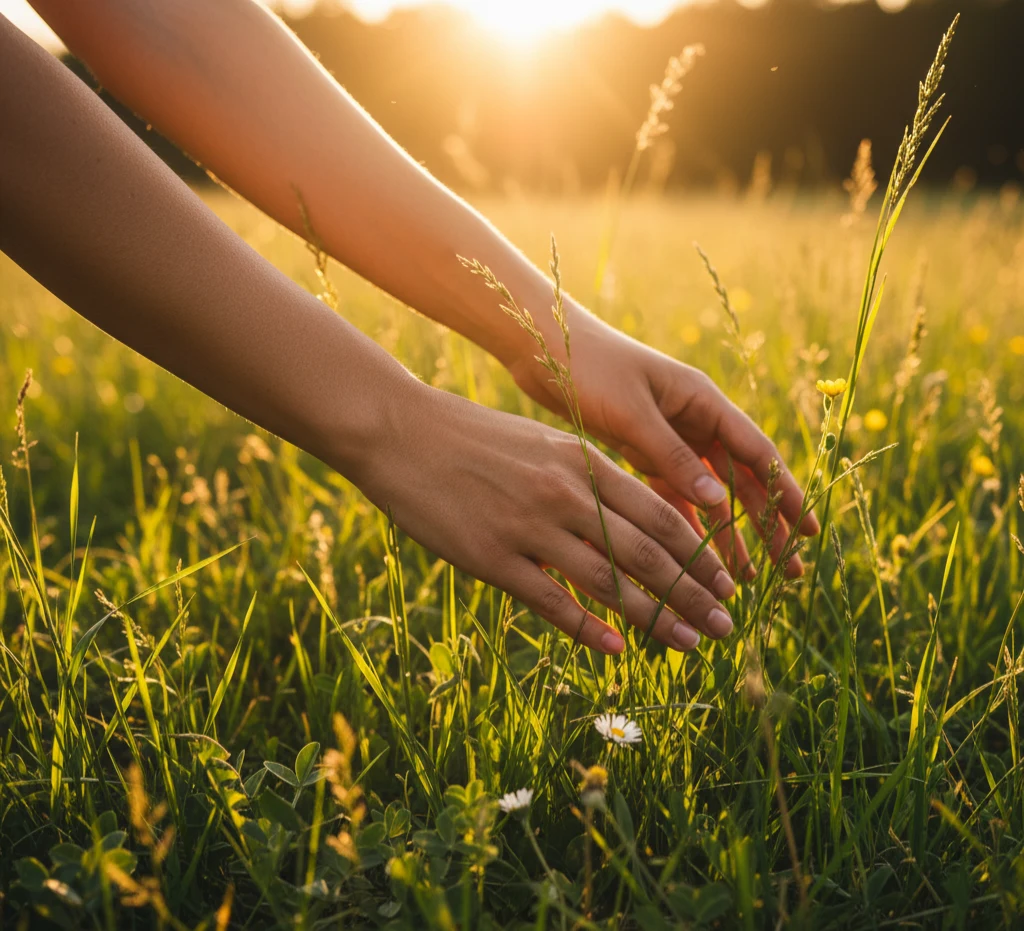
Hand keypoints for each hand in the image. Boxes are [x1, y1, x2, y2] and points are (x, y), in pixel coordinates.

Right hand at [350, 381, 739, 654]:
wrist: (402, 431)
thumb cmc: (473, 435)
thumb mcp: (541, 442)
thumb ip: (585, 478)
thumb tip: (624, 517)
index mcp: (583, 462)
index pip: (661, 514)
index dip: (700, 554)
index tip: (726, 582)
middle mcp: (566, 495)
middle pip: (648, 553)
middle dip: (694, 593)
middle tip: (727, 625)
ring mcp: (529, 528)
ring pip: (609, 583)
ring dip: (657, 618)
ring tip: (691, 645)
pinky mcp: (492, 558)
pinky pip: (552, 602)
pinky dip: (590, 629)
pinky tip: (618, 650)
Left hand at [506, 303, 819, 578]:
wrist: (541, 346)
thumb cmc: (589, 368)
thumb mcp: (632, 412)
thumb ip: (672, 456)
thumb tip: (719, 501)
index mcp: (701, 400)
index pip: (756, 452)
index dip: (786, 493)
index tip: (808, 531)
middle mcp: (692, 421)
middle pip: (741, 480)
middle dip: (766, 525)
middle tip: (790, 570)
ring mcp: (669, 438)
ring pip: (709, 494)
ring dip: (729, 534)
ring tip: (748, 578)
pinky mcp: (640, 452)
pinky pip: (673, 494)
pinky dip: (686, 524)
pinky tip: (697, 559)